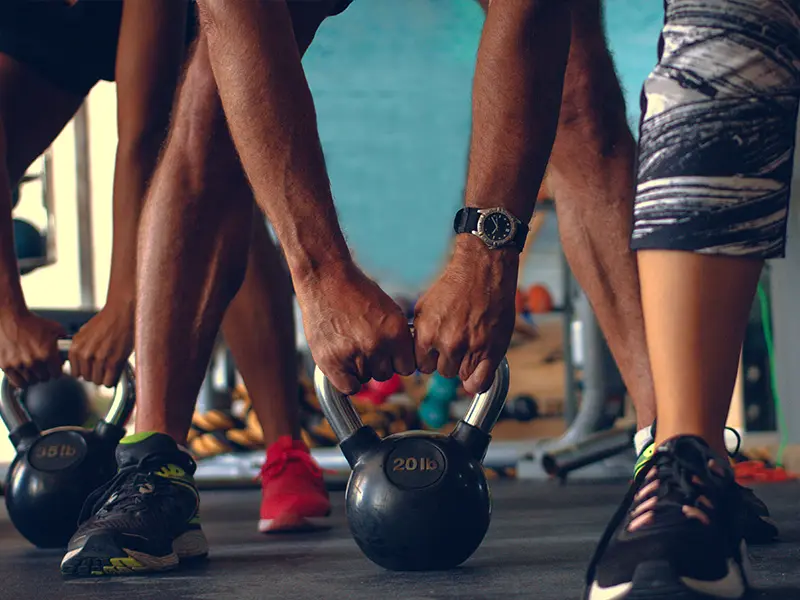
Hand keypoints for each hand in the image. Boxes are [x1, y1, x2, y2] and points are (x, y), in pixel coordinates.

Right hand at [0, 310, 64, 387]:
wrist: (10, 318)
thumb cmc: (31, 322)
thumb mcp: (54, 328)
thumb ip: (65, 339)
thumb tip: (70, 347)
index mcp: (47, 354)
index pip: (56, 374)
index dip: (56, 371)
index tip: (54, 368)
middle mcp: (34, 361)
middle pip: (44, 378)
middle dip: (45, 373)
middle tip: (43, 367)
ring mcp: (19, 365)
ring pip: (31, 382)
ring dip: (33, 377)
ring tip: (33, 370)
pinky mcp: (6, 366)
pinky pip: (17, 383)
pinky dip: (21, 381)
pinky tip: (23, 375)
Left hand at [69, 301, 133, 386]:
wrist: (122, 311)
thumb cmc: (107, 320)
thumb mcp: (85, 333)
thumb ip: (81, 348)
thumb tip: (80, 361)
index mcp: (76, 348)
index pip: (76, 373)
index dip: (87, 371)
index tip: (93, 367)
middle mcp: (85, 354)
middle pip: (87, 378)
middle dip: (97, 373)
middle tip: (105, 365)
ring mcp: (99, 358)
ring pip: (98, 381)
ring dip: (106, 376)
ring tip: (111, 366)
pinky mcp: (113, 361)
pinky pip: (109, 382)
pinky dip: (113, 379)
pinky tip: (116, 370)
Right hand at [296, 262, 414, 394]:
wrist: (326, 279)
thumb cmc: (356, 292)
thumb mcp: (389, 311)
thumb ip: (398, 339)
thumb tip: (405, 363)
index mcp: (395, 332)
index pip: (407, 367)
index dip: (397, 361)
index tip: (390, 354)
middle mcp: (376, 345)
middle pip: (386, 374)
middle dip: (378, 363)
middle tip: (363, 344)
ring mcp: (353, 354)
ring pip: (366, 378)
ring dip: (360, 368)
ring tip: (350, 345)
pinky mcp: (331, 360)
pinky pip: (348, 387)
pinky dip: (347, 379)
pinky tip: (343, 362)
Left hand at [414, 236, 518, 394]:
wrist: (483, 270)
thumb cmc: (455, 286)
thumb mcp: (425, 307)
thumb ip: (421, 332)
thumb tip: (417, 352)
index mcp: (427, 334)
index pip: (421, 365)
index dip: (430, 358)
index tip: (436, 351)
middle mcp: (447, 343)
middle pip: (441, 371)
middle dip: (447, 360)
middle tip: (456, 343)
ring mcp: (471, 348)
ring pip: (461, 375)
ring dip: (463, 365)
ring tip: (469, 346)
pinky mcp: (491, 349)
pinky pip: (480, 382)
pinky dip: (476, 382)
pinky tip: (476, 374)